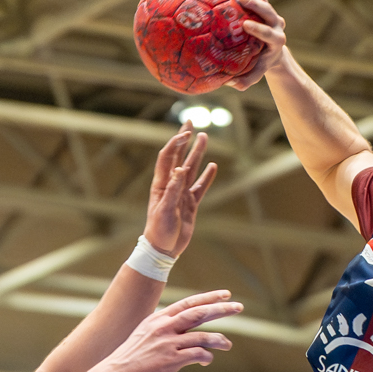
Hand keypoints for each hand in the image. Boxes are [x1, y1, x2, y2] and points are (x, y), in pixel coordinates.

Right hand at [103, 290, 242, 371]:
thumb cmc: (132, 357)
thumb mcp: (145, 334)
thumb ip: (164, 327)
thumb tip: (184, 327)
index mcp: (159, 318)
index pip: (188, 303)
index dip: (209, 297)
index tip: (226, 294)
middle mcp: (165, 327)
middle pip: (199, 313)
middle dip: (221, 309)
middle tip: (238, 307)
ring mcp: (168, 343)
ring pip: (202, 336)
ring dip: (219, 339)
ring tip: (228, 344)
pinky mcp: (172, 360)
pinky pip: (198, 355)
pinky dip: (207, 357)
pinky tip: (207, 360)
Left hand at [143, 125, 218, 256]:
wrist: (163, 250)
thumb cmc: (159, 232)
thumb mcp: (165, 211)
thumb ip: (172, 190)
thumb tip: (180, 169)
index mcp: (162, 185)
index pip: (168, 158)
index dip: (176, 144)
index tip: (186, 133)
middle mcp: (171, 186)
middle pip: (179, 157)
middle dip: (184, 139)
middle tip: (190, 122)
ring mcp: (181, 194)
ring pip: (192, 169)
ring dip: (198, 153)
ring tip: (204, 138)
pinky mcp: (190, 205)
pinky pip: (200, 187)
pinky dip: (207, 177)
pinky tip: (213, 166)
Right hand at [226, 0, 287, 90]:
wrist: (272, 50)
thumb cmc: (260, 63)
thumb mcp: (254, 74)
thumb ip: (244, 80)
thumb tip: (228, 83)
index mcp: (276, 41)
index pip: (270, 34)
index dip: (260, 29)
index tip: (246, 25)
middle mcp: (276, 24)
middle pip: (269, 11)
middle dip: (256, 4)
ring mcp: (271, 12)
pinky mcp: (264, 3)